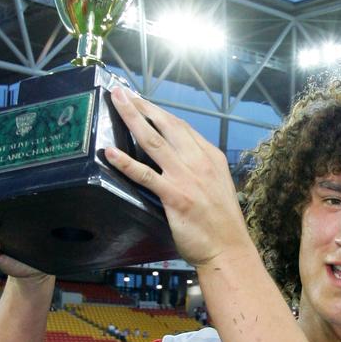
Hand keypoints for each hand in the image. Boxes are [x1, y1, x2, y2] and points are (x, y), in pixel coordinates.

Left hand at [106, 88, 252, 268]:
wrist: (229, 249)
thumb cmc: (222, 223)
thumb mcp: (218, 185)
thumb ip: (200, 169)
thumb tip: (178, 160)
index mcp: (211, 157)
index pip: (181, 126)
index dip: (159, 112)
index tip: (142, 102)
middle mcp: (199, 162)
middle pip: (167, 125)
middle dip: (143, 106)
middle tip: (122, 92)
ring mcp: (187, 178)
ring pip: (154, 141)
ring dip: (132, 118)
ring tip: (116, 103)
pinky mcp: (175, 196)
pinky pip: (146, 175)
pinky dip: (127, 162)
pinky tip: (111, 153)